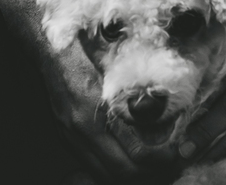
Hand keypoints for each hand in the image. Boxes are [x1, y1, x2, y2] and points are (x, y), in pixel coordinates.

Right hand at [37, 35, 175, 181]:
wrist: (52, 52)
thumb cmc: (86, 54)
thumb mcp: (115, 72)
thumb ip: (132, 95)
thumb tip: (161, 111)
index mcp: (96, 115)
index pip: (134, 154)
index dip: (158, 159)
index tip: (174, 153)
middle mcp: (82, 132)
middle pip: (121, 172)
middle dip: (148, 173)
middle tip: (168, 165)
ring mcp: (72, 138)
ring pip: (104, 174)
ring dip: (129, 175)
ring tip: (151, 168)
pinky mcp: (67, 138)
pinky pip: (91, 165)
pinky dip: (111, 169)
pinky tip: (126, 162)